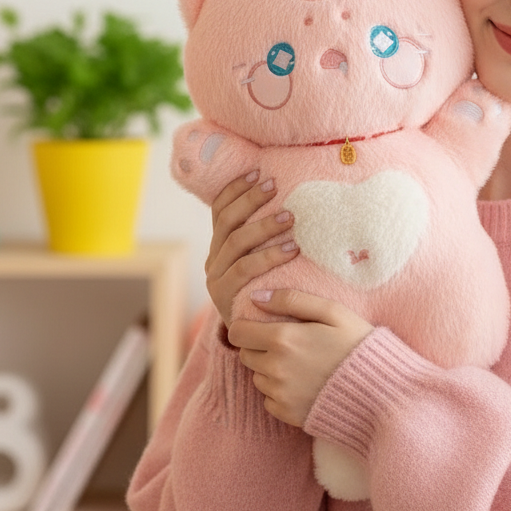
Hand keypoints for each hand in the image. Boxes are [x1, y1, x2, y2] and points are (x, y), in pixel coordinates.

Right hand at [205, 173, 298, 325]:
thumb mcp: (267, 265)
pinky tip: (291, 249)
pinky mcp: (223, 296)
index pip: (220, 209)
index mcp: (219, 247)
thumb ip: (270, 240)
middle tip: (275, 187)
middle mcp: (213, 260)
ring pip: (236, 243)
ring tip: (290, 218)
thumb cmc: (272, 293)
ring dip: (263, 226)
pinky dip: (268, 256)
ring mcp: (215, 278)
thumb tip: (297, 203)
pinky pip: (244, 270)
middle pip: (227, 221)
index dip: (236, 188)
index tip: (258, 171)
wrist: (259, 339)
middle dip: (250, 200)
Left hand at [229, 290, 373, 427]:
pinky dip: (280, 392)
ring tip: (301, 364)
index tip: (262, 325)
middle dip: (259, 347)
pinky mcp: (286, 414)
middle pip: (245, 354)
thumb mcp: (333, 311)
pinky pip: (269, 400)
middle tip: (288, 344)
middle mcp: (275, 368)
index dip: (247, 326)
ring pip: (257, 377)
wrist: (378, 392)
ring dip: (270, 369)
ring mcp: (279, 394)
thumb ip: (292, 299)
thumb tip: (255, 297)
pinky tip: (304, 384)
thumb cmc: (357, 345)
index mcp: (283, 339)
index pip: (237, 332)